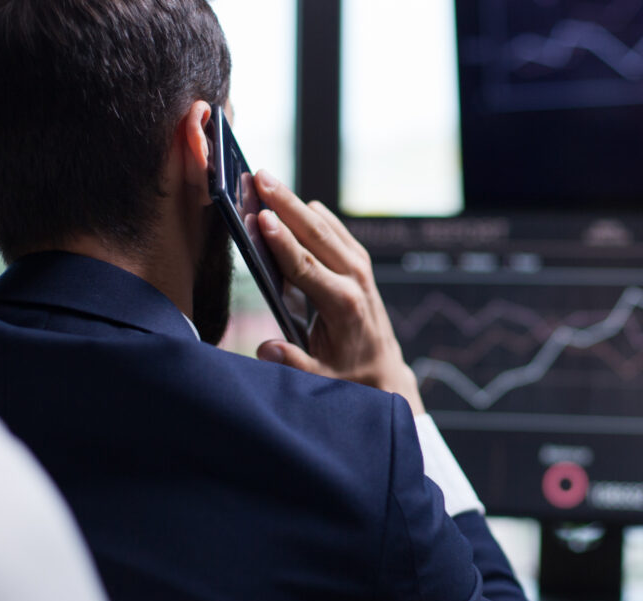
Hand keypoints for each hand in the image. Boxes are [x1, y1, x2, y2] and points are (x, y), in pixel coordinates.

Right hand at [251, 170, 424, 414]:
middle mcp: (355, 280)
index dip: (282, 241)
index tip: (261, 217)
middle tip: (259, 177)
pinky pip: (335, 229)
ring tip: (267, 180)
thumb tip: (267, 349)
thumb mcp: (320, 379)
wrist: (384, 372)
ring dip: (296, 203)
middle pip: (316, 234)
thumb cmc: (348, 375)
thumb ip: (293, 364)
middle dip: (286, 204)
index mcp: (342, 306)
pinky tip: (292, 201)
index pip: (307, 267)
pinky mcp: (360, 263)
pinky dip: (312, 214)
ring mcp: (360, 268)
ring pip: (325, 226)